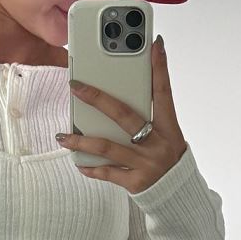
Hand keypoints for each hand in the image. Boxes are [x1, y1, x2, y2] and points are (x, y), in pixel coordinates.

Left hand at [55, 34, 188, 193]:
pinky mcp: (136, 182)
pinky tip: (77, 161)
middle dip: (98, 98)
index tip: (154, 44)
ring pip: (107, 147)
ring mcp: (146, 163)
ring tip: (63, 136)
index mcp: (170, 128)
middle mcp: (159, 143)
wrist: (177, 195)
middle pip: (125, 115)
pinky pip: (107, 172)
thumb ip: (148, 116)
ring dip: (81, 140)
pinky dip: (90, 167)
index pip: (164, 92)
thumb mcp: (167, 135)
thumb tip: (118, 95)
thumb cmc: (166, 157)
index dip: (160, 68)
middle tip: (76, 86)